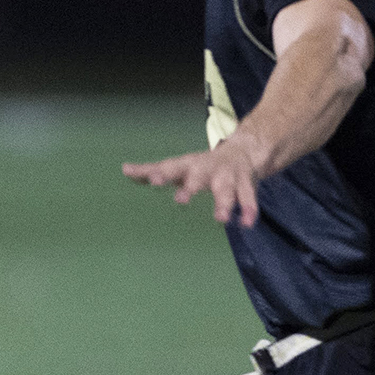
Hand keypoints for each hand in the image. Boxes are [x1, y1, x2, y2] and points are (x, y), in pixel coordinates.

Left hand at [124, 135, 265, 226]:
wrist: (244, 150)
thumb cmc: (201, 165)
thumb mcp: (178, 165)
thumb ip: (152, 170)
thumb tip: (125, 169)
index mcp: (188, 165)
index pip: (173, 168)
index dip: (162, 173)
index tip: (152, 180)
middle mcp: (208, 169)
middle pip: (199, 177)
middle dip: (191, 188)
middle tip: (180, 200)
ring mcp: (228, 177)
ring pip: (226, 190)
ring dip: (224, 203)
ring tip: (220, 219)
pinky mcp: (245, 185)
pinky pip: (248, 198)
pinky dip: (248, 210)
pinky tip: (247, 223)